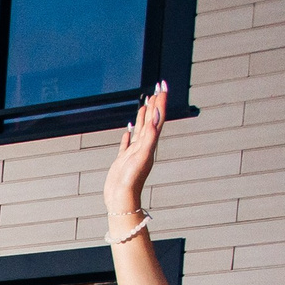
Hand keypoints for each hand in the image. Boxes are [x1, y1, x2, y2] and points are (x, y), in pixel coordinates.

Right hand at [104, 82, 165, 221]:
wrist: (121, 199)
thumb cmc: (131, 181)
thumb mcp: (141, 157)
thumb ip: (148, 138)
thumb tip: (155, 118)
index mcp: (150, 143)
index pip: (158, 117)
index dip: (161, 101)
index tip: (163, 85)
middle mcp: (144, 146)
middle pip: (151, 119)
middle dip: (155, 103)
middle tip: (158, 87)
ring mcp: (134, 152)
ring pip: (140, 129)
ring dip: (143, 115)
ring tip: (146, 102)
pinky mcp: (123, 160)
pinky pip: (127, 144)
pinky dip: (129, 135)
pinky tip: (128, 130)